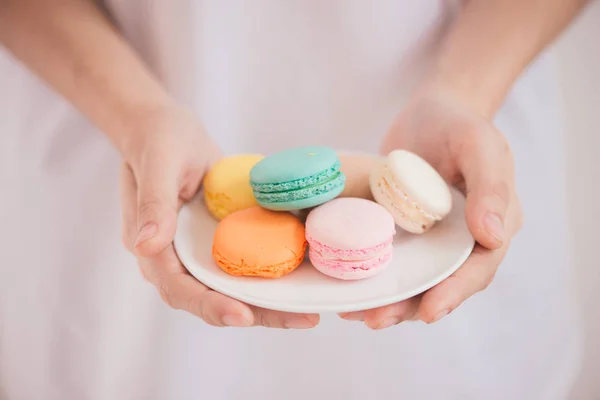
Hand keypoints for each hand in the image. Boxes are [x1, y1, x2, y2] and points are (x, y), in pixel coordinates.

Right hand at [119, 106, 318, 328]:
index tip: (242, 315)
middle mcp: (173, 258)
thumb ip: (153, 204)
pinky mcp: (217, 242)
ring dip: (266, 305)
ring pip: (229, 289)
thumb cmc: (159, 137)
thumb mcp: (158, 163)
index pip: (177, 287)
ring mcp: (197, 252)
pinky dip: (268, 278)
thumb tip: (145, 247)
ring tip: (307, 314)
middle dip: (253, 314)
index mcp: (151, 246)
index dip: (209, 305)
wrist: (166, 127)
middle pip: (210, 298)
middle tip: (300, 320)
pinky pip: (241, 267)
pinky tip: (300, 282)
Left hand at [339, 88, 522, 328]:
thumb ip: (490, 187)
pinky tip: (346, 286)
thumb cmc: (460, 123)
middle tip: (376, 320)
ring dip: (387, 300)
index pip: (478, 268)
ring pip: (414, 279)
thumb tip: (492, 237)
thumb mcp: (479, 145)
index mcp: (494, 224)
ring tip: (354, 313)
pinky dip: (372, 274)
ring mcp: (433, 239)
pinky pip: (392, 259)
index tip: (428, 312)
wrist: (431, 111)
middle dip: (410, 306)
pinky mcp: (406, 232)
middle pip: (442, 283)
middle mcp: (464, 240)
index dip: (455, 293)